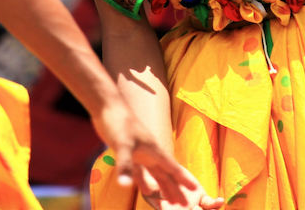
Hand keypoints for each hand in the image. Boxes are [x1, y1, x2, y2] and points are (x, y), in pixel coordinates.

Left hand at [92, 101, 222, 209]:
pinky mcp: (128, 152)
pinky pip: (139, 171)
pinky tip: (145, 190)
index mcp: (154, 151)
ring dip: (162, 186)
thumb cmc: (118, 121)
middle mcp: (150, 152)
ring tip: (169, 201)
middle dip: (176, 189)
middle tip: (186, 204)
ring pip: (155, 174)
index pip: (173, 168)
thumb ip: (125, 165)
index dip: (184, 179)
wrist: (107, 105)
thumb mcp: (122, 144)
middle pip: (166, 174)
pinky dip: (143, 181)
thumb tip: (125, 186)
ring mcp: (139, 152)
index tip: (197, 189)